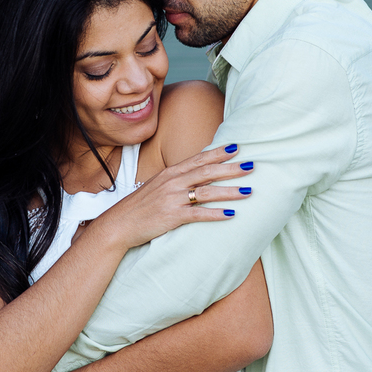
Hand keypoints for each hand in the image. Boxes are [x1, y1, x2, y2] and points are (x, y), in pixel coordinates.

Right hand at [90, 144, 252, 249]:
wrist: (119, 224)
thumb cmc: (140, 206)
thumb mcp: (157, 186)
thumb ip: (176, 179)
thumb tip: (196, 175)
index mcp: (170, 173)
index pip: (199, 159)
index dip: (219, 153)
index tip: (237, 147)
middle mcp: (173, 182)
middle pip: (207, 172)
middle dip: (231, 168)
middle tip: (252, 166)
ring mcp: (172, 199)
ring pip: (207, 192)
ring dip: (230, 191)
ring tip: (248, 191)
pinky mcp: (172, 216)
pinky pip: (198, 214)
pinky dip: (216, 214)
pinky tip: (231, 215)